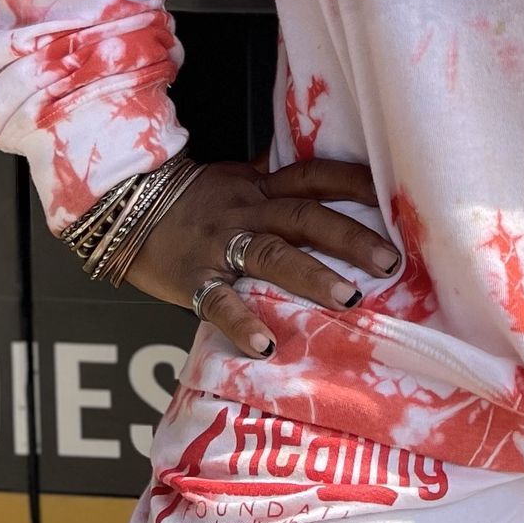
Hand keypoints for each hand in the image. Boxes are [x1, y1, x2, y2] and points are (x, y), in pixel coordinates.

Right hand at [128, 159, 401, 359]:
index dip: (357, 184)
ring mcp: (220, 243)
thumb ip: (276, 184)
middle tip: (391, 261)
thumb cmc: (188, 199)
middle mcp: (247, 210)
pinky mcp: (193, 278)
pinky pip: (218, 301)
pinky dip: (242, 323)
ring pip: (271, 253)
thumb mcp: (235, 179)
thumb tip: (328, 184)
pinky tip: (265, 346)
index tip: (401, 197)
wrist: (121, 206)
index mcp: (261, 187)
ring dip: (312, 276)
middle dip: (351, 238)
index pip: (316, 176)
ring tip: (349, 300)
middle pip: (306, 216)